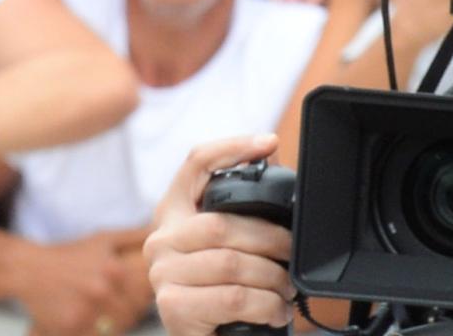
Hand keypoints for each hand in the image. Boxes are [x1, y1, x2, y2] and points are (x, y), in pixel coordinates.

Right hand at [21, 228, 152, 335]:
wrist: (29, 269)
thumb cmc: (71, 254)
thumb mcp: (104, 239)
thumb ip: (135, 237)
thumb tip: (160, 232)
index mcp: (115, 270)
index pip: (147, 293)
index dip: (144, 295)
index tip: (136, 292)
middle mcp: (102, 291)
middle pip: (135, 314)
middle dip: (132, 310)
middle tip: (118, 303)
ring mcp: (86, 312)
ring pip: (119, 328)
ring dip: (117, 322)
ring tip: (105, 311)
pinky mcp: (70, 329)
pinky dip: (98, 331)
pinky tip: (91, 320)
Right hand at [145, 135, 295, 335]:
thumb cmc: (222, 293)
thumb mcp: (231, 247)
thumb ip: (243, 210)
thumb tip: (272, 159)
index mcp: (174, 212)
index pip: (195, 164)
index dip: (231, 148)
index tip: (268, 142)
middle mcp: (160, 239)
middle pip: (221, 223)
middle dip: (271, 239)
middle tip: (292, 256)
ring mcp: (162, 274)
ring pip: (231, 263)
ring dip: (272, 278)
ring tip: (286, 290)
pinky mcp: (173, 307)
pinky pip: (233, 297)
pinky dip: (266, 305)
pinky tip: (275, 310)